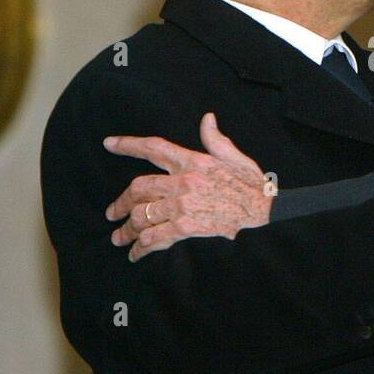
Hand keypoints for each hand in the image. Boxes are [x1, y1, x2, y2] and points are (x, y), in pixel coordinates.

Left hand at [103, 113, 271, 260]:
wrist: (265, 212)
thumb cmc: (253, 186)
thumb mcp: (235, 158)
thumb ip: (216, 140)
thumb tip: (207, 119)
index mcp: (192, 161)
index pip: (154, 148)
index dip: (128, 145)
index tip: (108, 144)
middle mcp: (183, 181)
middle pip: (138, 188)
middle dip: (120, 202)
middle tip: (111, 213)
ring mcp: (182, 205)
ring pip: (141, 215)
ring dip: (126, 229)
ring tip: (119, 237)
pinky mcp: (186, 227)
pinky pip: (154, 237)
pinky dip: (141, 248)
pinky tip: (136, 254)